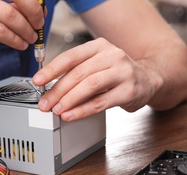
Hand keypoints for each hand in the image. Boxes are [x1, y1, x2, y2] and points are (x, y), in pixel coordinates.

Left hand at [33, 38, 161, 120]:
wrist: (149, 79)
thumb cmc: (115, 73)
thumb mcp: (95, 65)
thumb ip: (75, 73)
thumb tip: (48, 89)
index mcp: (98, 46)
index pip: (70, 57)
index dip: (51, 70)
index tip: (37, 81)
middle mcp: (111, 55)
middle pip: (78, 73)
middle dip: (57, 90)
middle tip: (44, 103)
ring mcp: (123, 71)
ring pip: (89, 86)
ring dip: (69, 100)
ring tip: (56, 110)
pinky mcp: (129, 90)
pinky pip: (101, 102)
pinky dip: (82, 110)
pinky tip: (71, 115)